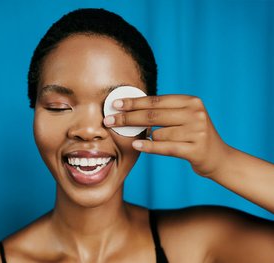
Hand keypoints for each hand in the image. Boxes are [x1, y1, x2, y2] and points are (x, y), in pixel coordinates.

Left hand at [103, 95, 231, 177]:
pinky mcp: (195, 150)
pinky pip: (165, 148)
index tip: (116, 105)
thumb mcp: (185, 117)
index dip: (134, 103)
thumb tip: (131, 108)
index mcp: (191, 101)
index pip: (156, 101)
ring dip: (147, 137)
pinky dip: (149, 147)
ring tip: (145, 139)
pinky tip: (136, 145)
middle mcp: (195, 113)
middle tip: (108, 120)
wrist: (219, 158)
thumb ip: (164, 111)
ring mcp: (197, 132)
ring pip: (158, 134)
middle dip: (127, 118)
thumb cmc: (194, 135)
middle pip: (153, 115)